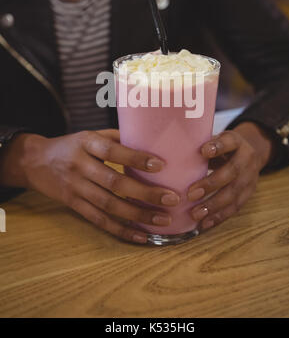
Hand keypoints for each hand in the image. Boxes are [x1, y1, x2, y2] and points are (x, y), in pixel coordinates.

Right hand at [0, 130, 179, 243]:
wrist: (34, 161)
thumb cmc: (70, 145)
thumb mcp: (89, 134)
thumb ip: (116, 138)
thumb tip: (150, 141)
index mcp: (86, 143)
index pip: (112, 150)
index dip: (136, 158)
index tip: (161, 165)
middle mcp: (80, 166)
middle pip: (114, 182)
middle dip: (145, 193)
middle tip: (171, 199)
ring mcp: (75, 188)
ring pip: (109, 205)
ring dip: (138, 215)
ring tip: (163, 219)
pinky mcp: (73, 205)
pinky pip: (99, 220)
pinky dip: (121, 230)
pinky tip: (142, 236)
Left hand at [187, 123, 274, 230]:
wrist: (251, 154)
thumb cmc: (222, 147)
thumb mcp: (215, 140)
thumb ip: (199, 145)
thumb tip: (170, 152)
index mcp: (236, 141)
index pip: (230, 142)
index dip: (218, 146)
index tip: (203, 151)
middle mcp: (246, 159)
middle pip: (232, 171)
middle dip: (211, 184)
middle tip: (191, 194)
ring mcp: (250, 178)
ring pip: (234, 193)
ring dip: (214, 205)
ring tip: (196, 214)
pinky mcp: (249, 194)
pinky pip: (235, 207)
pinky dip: (219, 216)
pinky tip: (205, 223)